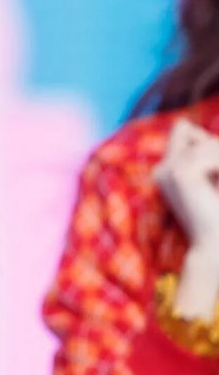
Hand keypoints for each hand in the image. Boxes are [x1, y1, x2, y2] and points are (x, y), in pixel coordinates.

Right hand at [153, 117, 218, 253]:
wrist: (214, 245)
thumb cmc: (218, 214)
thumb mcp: (213, 177)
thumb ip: (208, 153)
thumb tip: (193, 128)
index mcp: (167, 172)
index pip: (184, 129)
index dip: (205, 141)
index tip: (214, 172)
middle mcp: (162, 169)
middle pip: (195, 132)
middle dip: (216, 152)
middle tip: (217, 181)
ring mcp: (169, 170)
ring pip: (208, 143)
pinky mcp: (180, 173)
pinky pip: (213, 153)